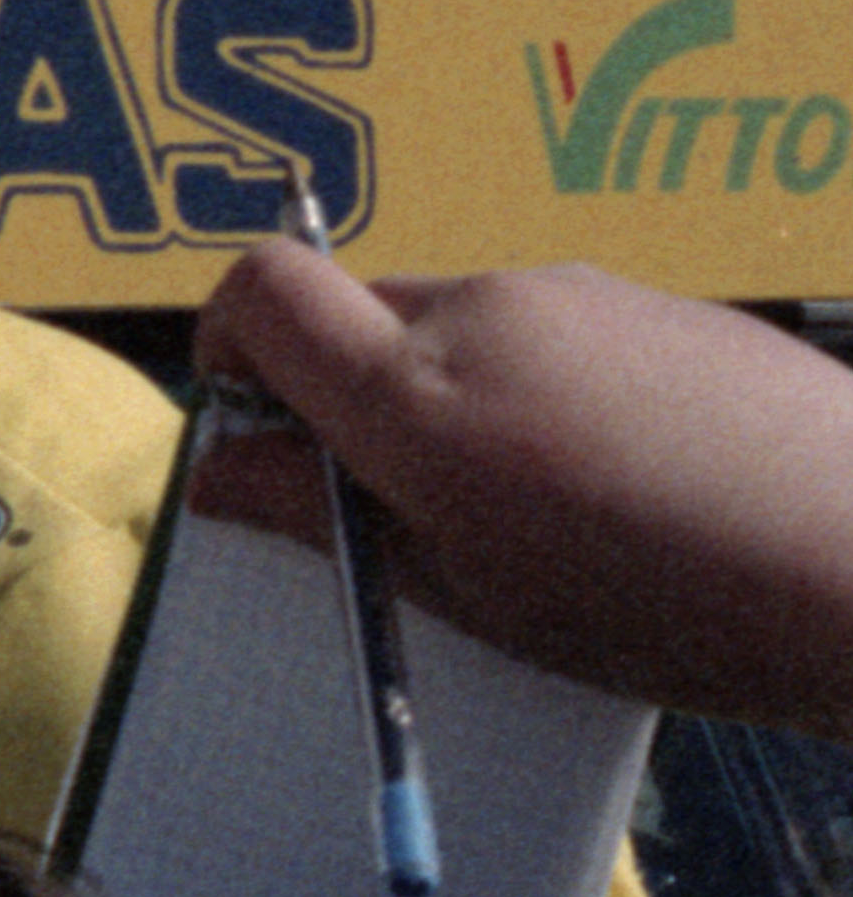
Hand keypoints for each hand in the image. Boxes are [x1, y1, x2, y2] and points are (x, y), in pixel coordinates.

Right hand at [193, 242, 852, 741]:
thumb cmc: (671, 608)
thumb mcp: (471, 593)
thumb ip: (328, 518)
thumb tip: (224, 471)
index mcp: (416, 394)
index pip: (260, 289)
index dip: (226, 341)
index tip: (252, 419)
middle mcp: (485, 310)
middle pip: (356, 313)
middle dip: (346, 391)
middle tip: (403, 500)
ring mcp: (579, 292)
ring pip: (455, 324)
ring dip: (450, 394)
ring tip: (539, 505)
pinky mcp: (656, 300)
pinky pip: (548, 328)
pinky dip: (539, 387)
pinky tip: (620, 477)